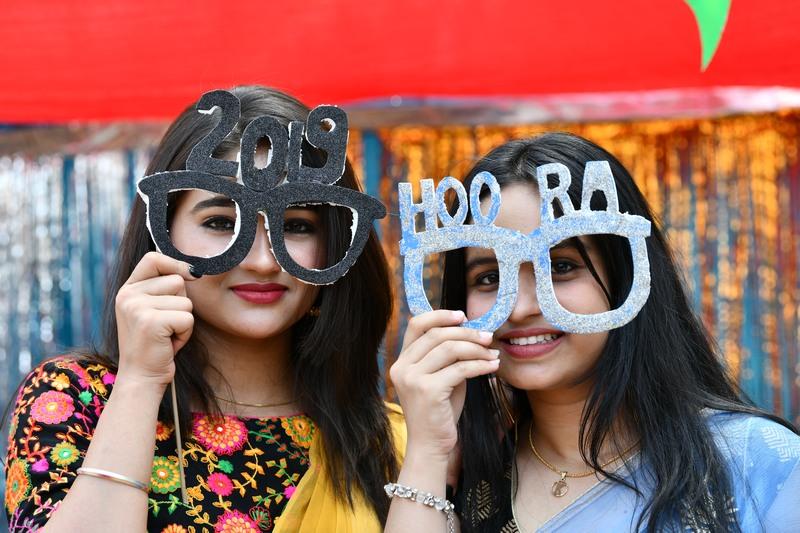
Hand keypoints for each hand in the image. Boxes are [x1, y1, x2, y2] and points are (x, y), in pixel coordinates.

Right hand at [114, 252, 196, 387]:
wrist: (142, 377)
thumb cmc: (155, 344)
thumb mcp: (152, 310)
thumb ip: (164, 288)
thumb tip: (193, 270)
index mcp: (127, 289)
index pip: (153, 258)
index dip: (175, 263)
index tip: (189, 274)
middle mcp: (128, 295)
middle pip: (177, 280)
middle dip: (181, 303)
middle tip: (166, 325)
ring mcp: (137, 307)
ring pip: (186, 301)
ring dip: (184, 321)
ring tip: (166, 335)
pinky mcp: (150, 322)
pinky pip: (187, 318)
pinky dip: (185, 334)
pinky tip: (169, 343)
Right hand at [390, 310, 498, 460]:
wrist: (431, 446)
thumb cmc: (439, 411)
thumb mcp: (441, 377)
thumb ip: (448, 356)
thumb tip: (472, 332)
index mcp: (401, 361)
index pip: (417, 325)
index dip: (440, 316)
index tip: (462, 316)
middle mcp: (402, 367)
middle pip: (436, 334)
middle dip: (466, 332)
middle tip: (488, 336)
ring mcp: (413, 379)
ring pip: (449, 349)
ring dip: (476, 348)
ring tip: (493, 352)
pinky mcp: (428, 391)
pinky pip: (460, 369)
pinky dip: (480, 365)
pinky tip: (493, 366)